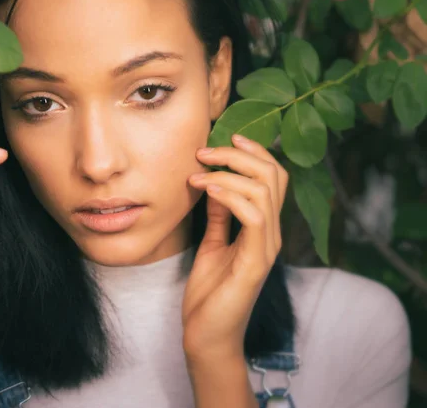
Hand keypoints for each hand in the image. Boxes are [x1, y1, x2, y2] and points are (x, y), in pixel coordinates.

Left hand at [182, 134, 287, 362]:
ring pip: (264, 192)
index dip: (256, 153)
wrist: (207, 335)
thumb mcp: (213, 242)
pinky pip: (253, 217)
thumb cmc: (209, 291)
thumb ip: (220, 214)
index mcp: (263, 228)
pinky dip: (229, 195)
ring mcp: (266, 249)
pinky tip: (205, 190)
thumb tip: (215, 182)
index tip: (229, 136)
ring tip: (198, 171)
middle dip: (240, 155)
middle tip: (204, 151)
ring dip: (228, 173)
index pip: (273, 178)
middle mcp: (271, 235)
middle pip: (273, 177)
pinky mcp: (255, 263)